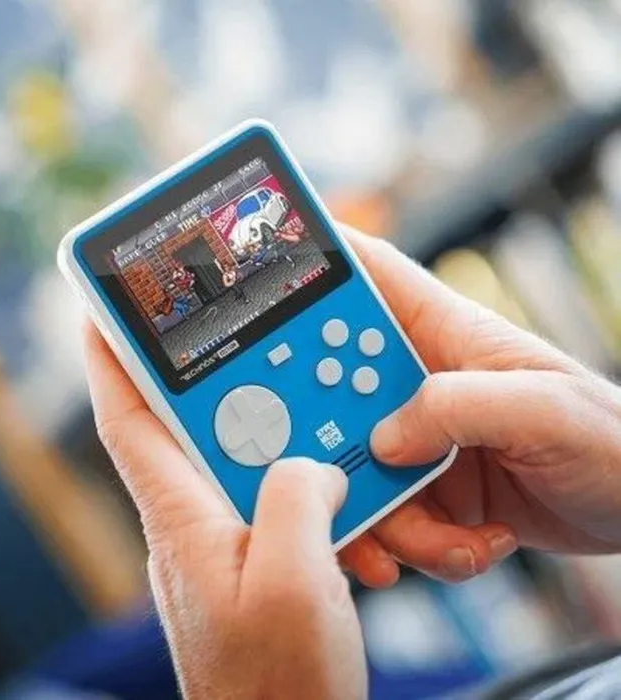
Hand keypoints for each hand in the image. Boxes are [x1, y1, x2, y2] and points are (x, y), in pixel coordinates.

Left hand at [83, 323, 366, 699]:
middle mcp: (194, 527)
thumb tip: (312, 464)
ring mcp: (224, 545)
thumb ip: (295, 500)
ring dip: (290, 445)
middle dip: (229, 384)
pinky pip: (279, 503)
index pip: (129, 423)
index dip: (112, 362)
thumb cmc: (276, 691)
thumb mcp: (293, 584)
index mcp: (183, 521)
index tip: (105, 314)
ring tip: (329, 433)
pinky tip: (351, 506)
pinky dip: (313, 491)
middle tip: (260, 345)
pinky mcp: (254, 562)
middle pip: (198, 430)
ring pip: (249, 465)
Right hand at [339, 226, 620, 588]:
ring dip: (379, 514)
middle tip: (334, 468)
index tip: (263, 275)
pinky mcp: (425, 484)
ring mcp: (420, 435)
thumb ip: (459, 408)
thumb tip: (384, 439)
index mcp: (445, 334)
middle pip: (333, 382)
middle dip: (320, 427)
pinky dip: (411, 544)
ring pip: (353, 462)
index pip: (370, 278)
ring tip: (440, 537)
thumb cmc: (611, 440)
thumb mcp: (545, 409)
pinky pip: (386, 512)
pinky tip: (464, 548)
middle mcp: (420, 381)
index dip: (316, 262)